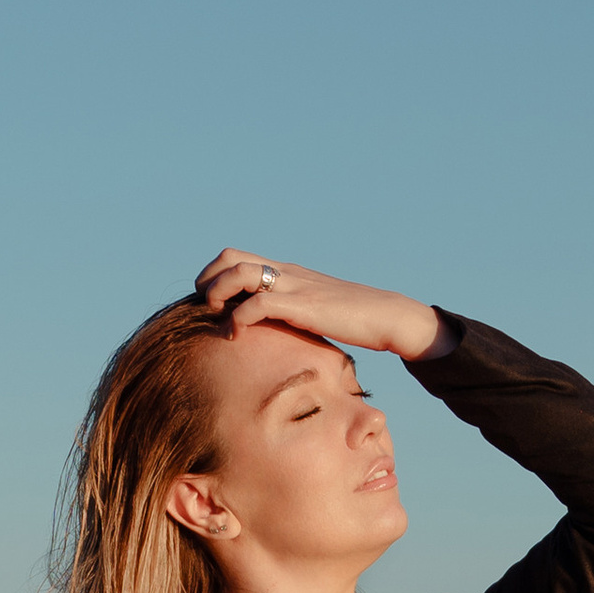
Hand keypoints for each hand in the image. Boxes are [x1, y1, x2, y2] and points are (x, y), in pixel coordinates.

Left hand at [192, 250, 442, 365]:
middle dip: (208, 280)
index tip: (211, 302)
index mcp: (286, 271)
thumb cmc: (354, 319)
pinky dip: (238, 319)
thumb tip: (273, 328)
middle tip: (207, 308)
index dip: (214, 274)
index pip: (237, 256)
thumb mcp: (315, 309)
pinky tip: (236, 336)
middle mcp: (286, 272)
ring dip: (217, 294)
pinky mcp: (303, 306)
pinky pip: (259, 305)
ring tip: (217, 318)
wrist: (387, 317)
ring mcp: (294, 286)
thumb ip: (292, 310)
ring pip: (239, 273)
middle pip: (231, 256)